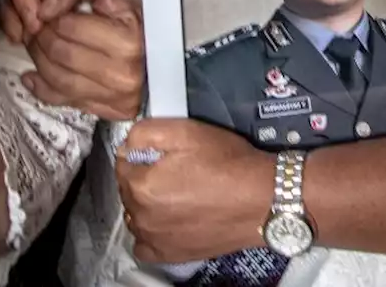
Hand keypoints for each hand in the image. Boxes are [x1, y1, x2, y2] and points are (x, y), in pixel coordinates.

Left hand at [22, 0, 144, 120]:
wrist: (159, 45)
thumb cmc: (133, 15)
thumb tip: (44, 10)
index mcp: (127, 40)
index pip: (67, 27)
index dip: (49, 16)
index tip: (47, 12)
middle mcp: (123, 74)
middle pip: (59, 54)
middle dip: (40, 37)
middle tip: (37, 27)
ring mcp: (118, 97)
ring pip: (56, 79)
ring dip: (38, 59)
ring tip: (38, 45)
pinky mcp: (111, 110)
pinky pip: (62, 100)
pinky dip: (40, 87)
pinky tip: (33, 75)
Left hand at [117, 119, 272, 262]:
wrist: (262, 198)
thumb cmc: (228, 163)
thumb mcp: (186, 131)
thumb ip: (145, 133)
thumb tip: (127, 144)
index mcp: (141, 185)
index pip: (123, 162)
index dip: (143, 151)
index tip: (164, 151)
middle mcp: (142, 216)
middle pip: (129, 189)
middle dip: (144, 176)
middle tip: (176, 169)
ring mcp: (155, 239)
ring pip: (136, 214)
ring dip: (147, 203)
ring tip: (177, 192)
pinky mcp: (170, 255)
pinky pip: (145, 244)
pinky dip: (152, 231)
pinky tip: (170, 219)